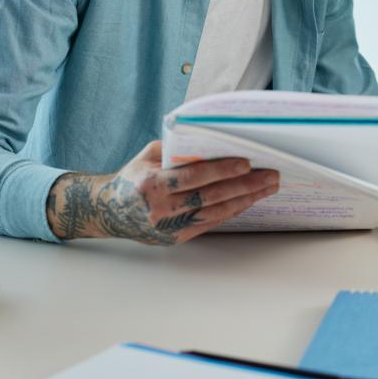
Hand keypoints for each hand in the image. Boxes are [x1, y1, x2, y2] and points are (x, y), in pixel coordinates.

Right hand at [45, 141, 279, 243]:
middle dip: (245, 185)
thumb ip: (177, 149)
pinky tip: (248, 200)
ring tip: (267, 188)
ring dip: (246, 199)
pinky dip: (232, 211)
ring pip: (216, 212)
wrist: (107, 211)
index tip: (247, 162)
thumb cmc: (133, 177)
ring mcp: (168, 227)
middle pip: (211, 196)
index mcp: (150, 184)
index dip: (222, 170)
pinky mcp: (175, 239)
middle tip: (271, 175)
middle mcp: (159, 208)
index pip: (194, 176)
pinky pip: (210, 223)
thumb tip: (214, 139)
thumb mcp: (148, 156)